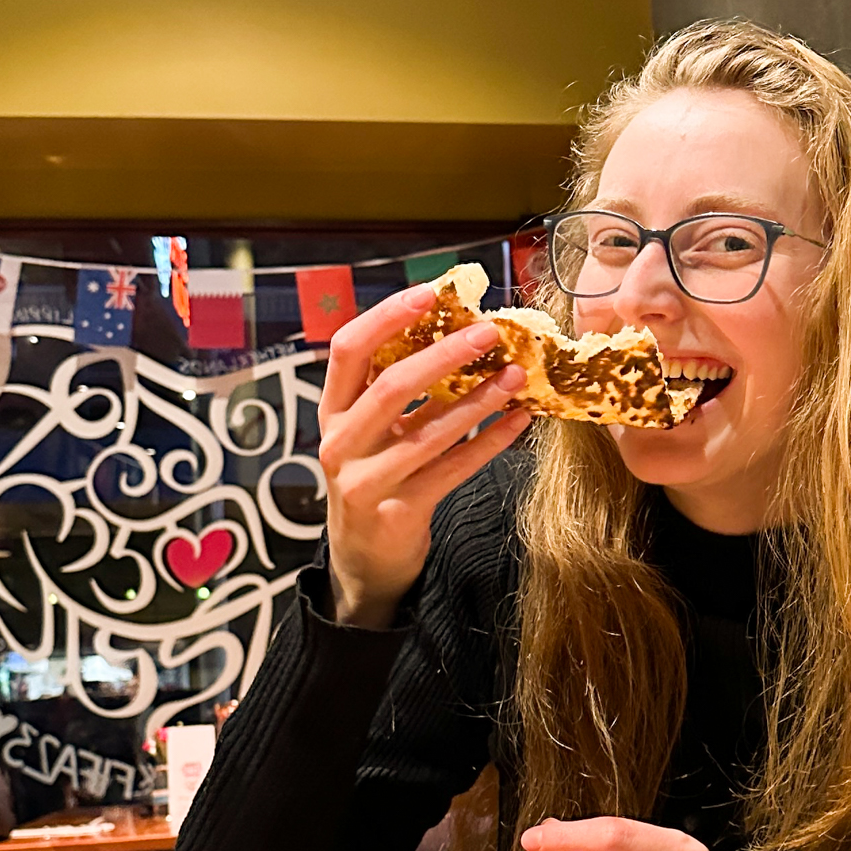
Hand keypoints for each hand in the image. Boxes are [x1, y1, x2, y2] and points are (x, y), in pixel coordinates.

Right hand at [316, 286, 529, 626]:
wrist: (363, 558)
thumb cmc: (375, 477)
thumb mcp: (371, 430)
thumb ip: (397, 388)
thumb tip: (457, 333)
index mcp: (333, 410)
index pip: (348, 349)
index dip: (386, 317)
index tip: (430, 293)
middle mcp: (342, 442)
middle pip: (391, 385)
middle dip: (444, 354)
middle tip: (489, 333)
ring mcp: (366, 480)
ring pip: (429, 430)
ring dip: (479, 400)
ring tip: (517, 376)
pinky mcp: (398, 512)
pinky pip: (453, 470)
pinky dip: (489, 443)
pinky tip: (518, 422)